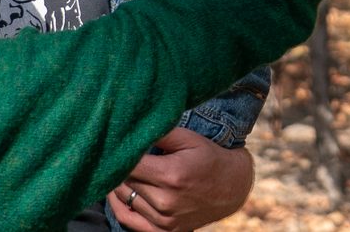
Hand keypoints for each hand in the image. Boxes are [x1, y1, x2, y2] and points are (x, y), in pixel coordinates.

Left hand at [106, 127, 253, 230]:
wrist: (231, 187)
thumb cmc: (208, 158)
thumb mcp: (189, 138)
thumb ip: (160, 132)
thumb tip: (133, 127)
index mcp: (171, 175)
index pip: (129, 164)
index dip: (120, 152)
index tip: (119, 142)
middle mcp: (166, 201)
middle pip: (124, 181)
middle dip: (120, 166)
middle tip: (120, 153)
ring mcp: (164, 219)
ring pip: (123, 198)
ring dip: (118, 183)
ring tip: (120, 169)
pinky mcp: (164, 231)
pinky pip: (127, 220)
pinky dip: (118, 206)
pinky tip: (117, 192)